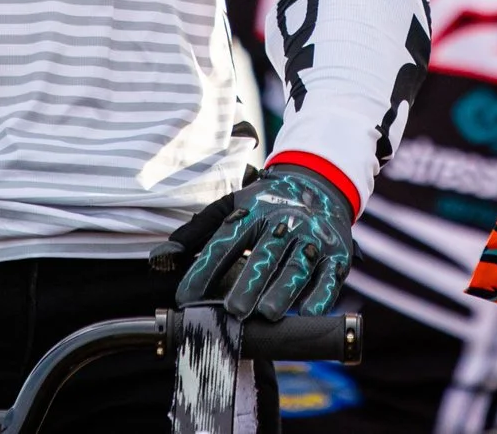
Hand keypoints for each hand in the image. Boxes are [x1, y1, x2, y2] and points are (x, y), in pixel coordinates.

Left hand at [172, 165, 354, 320]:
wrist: (319, 183)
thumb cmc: (266, 204)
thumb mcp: (231, 207)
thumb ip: (196, 232)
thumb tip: (160, 258)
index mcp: (252, 212)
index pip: (224, 241)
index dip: (204, 270)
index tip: (186, 298)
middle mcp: (282, 223)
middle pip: (264, 254)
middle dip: (249, 283)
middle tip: (234, 310)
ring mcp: (311, 238)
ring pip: (296, 266)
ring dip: (283, 290)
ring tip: (268, 313)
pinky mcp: (336, 255)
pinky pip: (329, 276)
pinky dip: (320, 295)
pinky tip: (308, 312)